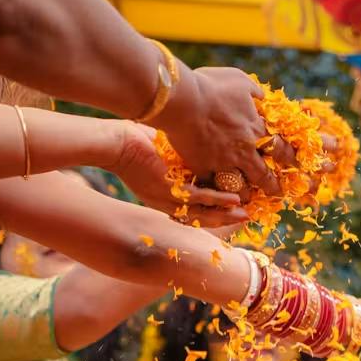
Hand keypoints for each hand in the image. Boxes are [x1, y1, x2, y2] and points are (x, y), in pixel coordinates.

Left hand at [108, 121, 246, 226]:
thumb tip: (196, 147)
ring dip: (226, 214)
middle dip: (225, 218)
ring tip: (246, 212)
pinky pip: (198, 199)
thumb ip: (179, 158)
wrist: (113, 143)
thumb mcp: (162, 153)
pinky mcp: (167, 190)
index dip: (215, 210)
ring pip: (202, 213)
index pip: (194, 208)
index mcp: (165, 195)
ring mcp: (166, 198)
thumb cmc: (132, 142)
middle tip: (247, 215)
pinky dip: (217, 200)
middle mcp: (166, 202)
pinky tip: (234, 199)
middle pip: (202, 216)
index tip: (234, 207)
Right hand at [153, 66, 290, 195]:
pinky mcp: (203, 168)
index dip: (290, 159)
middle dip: (273, 186)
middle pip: (264, 175)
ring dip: (246, 194)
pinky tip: (217, 195)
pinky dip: (215, 191)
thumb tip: (262, 97)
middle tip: (278, 193)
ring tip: (248, 198)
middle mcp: (244, 150)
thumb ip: (253, 91)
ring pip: (241, 188)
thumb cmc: (211, 87)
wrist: (182, 100)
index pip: (281, 149)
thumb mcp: (239, 80)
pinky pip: (212, 186)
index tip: (294, 164)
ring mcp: (223, 162)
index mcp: (256, 129)